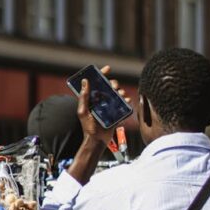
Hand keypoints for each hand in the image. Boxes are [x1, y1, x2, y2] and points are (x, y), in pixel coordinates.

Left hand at [68, 66, 130, 184]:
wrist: (97, 140)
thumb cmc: (88, 127)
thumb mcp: (83, 111)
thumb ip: (83, 97)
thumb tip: (85, 82)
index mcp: (92, 98)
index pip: (96, 83)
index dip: (102, 74)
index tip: (107, 69)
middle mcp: (101, 100)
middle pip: (109, 87)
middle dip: (113, 84)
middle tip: (114, 87)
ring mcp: (109, 106)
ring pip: (117, 94)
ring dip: (120, 92)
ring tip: (120, 95)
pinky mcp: (116, 112)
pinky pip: (123, 104)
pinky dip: (126, 101)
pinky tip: (126, 101)